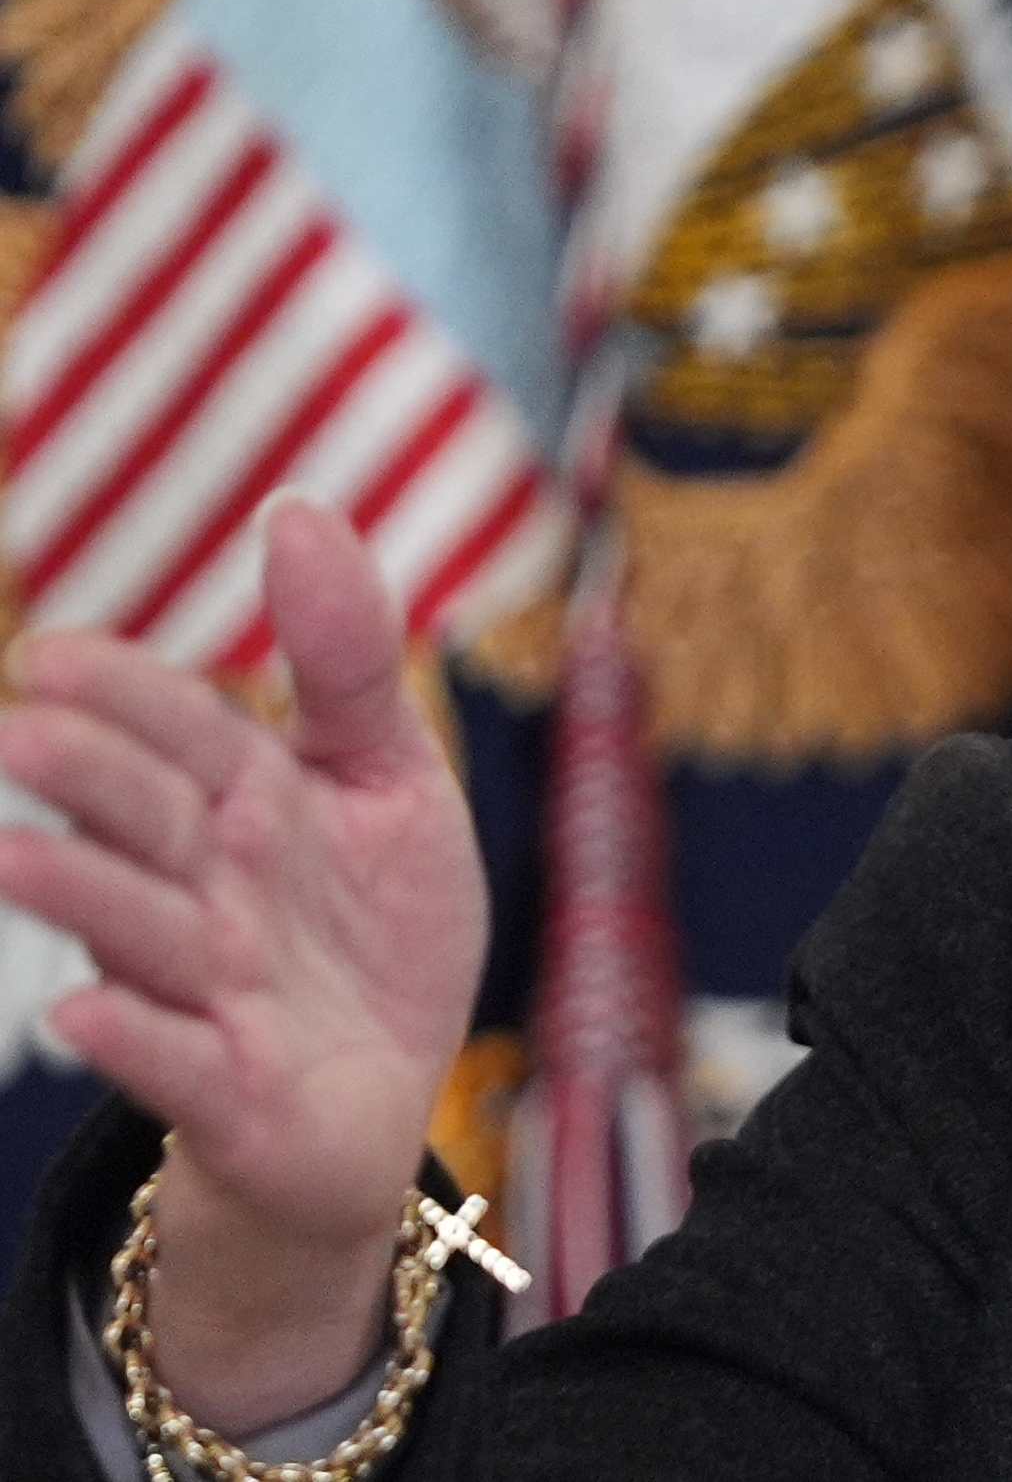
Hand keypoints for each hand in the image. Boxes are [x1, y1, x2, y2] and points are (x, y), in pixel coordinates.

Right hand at [0, 495, 486, 1430]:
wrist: (381, 1088)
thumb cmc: (371, 921)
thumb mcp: (389, 776)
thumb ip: (348, 660)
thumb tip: (294, 509)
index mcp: (247, 803)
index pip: (182, 731)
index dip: (126, 693)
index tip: (55, 655)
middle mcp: (211, 889)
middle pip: (146, 822)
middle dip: (89, 781)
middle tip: (23, 735)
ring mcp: (213, 990)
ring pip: (143, 934)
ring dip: (82, 894)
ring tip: (16, 856)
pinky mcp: (233, 1088)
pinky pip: (180, 1063)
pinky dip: (137, 1040)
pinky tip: (86, 1014)